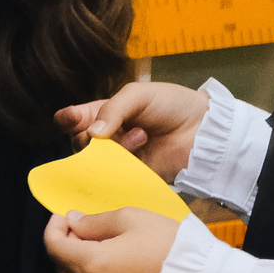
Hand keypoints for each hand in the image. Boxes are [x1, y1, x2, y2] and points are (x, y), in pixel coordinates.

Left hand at [43, 208, 180, 272]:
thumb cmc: (172, 249)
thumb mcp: (132, 220)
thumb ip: (95, 222)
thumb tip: (73, 223)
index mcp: (91, 266)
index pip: (53, 246)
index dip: (54, 227)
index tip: (64, 216)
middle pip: (62, 266)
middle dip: (67, 244)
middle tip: (84, 228)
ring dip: (80, 265)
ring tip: (101, 248)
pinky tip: (113, 270)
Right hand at [54, 81, 207, 181]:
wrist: (205, 131)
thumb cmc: (173, 105)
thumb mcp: (138, 95)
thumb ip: (111, 110)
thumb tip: (92, 134)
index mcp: (107, 113)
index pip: (76, 118)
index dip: (68, 119)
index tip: (70, 119)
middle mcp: (110, 136)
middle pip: (82, 141)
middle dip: (96, 135)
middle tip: (121, 128)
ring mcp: (122, 157)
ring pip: (98, 160)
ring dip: (117, 147)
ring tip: (142, 137)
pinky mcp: (135, 175)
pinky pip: (116, 177)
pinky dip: (121, 168)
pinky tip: (139, 153)